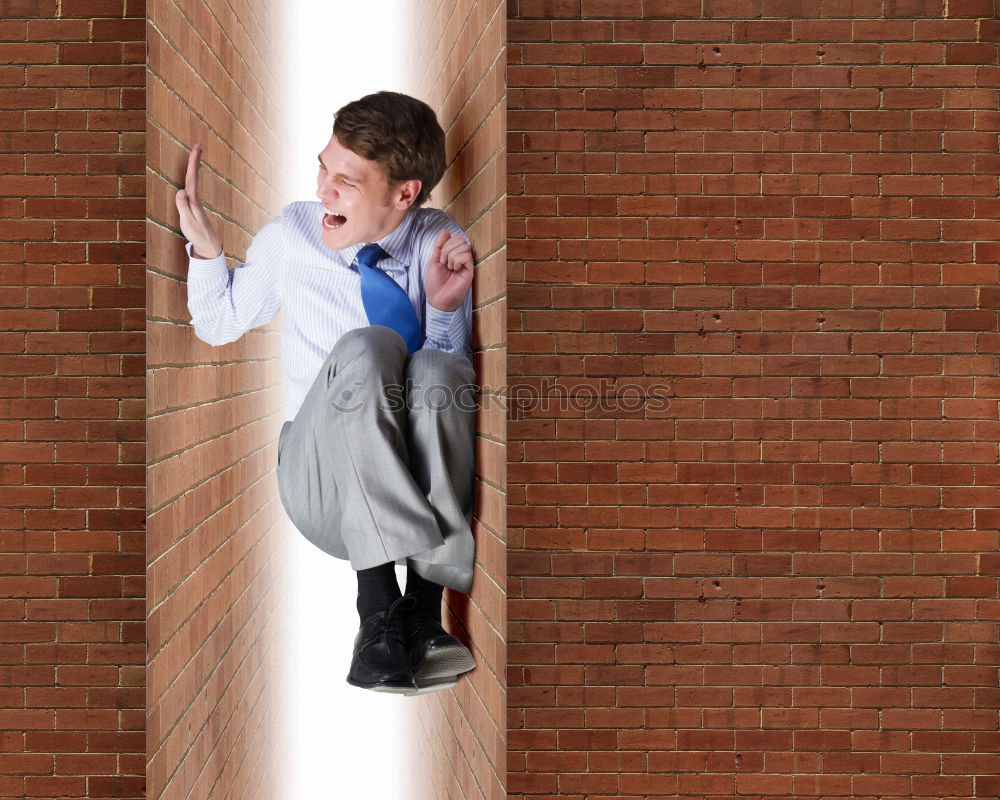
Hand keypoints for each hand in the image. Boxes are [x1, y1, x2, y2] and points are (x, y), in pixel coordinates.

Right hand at [175, 144, 222, 258]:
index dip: (193, 164)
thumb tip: (181, 191)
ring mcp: (196, 202)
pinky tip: (194, 176)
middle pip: (195, 176)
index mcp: (193, 200)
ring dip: (195, 167)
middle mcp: (195, 199)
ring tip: (197, 155)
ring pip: (195, 181)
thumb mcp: (188, 221)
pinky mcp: (194, 206)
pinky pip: (194, 187)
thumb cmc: (197, 234)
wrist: (209, 245)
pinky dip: (194, 178)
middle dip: (196, 161)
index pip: (192, 178)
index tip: (196, 149)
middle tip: (198, 145)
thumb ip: (183, 207)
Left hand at [424, 230, 473, 312]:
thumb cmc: (435, 284)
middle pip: (460, 239)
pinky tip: (455, 269)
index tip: (440, 257)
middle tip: (443, 262)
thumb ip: (439, 246)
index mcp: (452, 254)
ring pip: (464, 246)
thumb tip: (446, 231)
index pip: (455, 237)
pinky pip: (467, 256)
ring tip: (449, 266)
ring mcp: (466, 264)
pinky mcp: (470, 271)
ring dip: (452, 255)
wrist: (438, 299)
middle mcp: (461, 258)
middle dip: (448, 248)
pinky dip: (457, 260)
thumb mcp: (433, 261)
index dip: (446, 243)